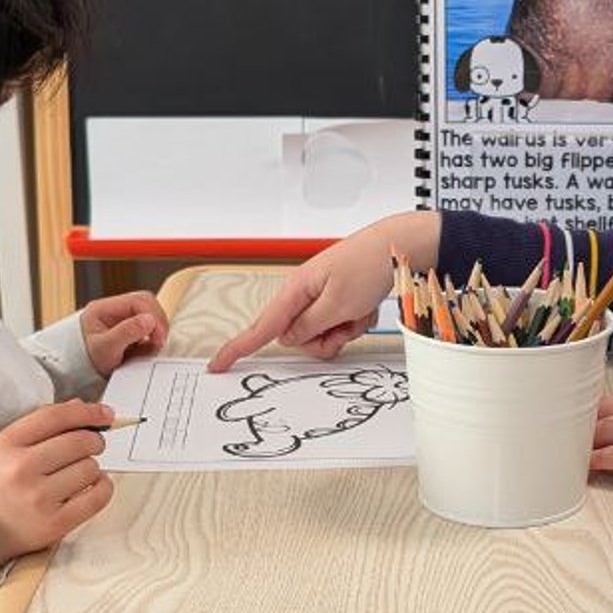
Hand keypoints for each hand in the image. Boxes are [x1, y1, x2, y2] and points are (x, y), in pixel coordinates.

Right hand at [0, 399, 114, 569]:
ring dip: (91, 467)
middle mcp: (21, 469)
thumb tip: (82, 407)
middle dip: (93, 441)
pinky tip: (91, 486)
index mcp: (7, 444)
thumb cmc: (0, 484)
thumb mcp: (7, 447)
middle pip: (80, 441)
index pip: (56, 417)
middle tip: (90, 446)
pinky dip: (102, 487)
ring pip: (91, 468)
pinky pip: (98, 496)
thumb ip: (43, 424)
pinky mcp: (55, 523)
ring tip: (76, 473)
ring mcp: (38, 498)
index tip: (105, 414)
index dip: (88, 412)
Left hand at [80, 288, 167, 376]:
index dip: (154, 316)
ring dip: (155, 330)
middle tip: (158, 341)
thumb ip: (127, 332)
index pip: (139, 301)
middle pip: (147, 304)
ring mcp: (122, 318)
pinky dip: (151, 337)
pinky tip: (145, 348)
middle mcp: (114, 309)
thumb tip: (149, 320)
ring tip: (151, 347)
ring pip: (150, 315)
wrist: (79, 374)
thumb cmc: (87, 360)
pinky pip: (148, 327)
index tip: (158, 337)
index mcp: (104, 308)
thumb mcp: (106, 348)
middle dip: (157, 322)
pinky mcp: (128, 329)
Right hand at [208, 212, 438, 372]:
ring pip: (321, 334)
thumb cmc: (368, 265)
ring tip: (358, 311)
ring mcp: (320, 296)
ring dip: (343, 331)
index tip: (216, 365)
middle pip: (297, 338)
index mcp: (295, 290)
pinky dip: (355, 322)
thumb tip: (289, 339)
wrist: (396, 246)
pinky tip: (366, 306)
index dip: (236, 349)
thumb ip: (310, 327)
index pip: (259, 327)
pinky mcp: (337, 299)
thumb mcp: (338, 305)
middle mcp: (303, 293)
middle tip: (345, 326)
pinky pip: (340, 325)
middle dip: (323, 340)